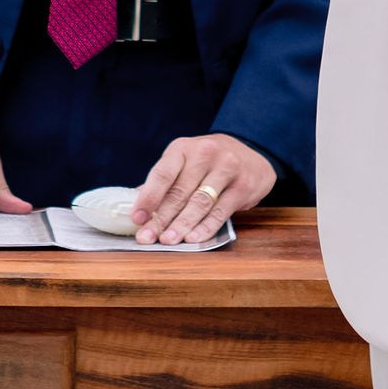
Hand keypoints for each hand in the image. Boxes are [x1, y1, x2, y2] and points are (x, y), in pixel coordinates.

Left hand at [132, 130, 276, 245]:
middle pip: (179, 191)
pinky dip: (205, 227)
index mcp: (183, 148)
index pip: (162, 173)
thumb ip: (164, 182)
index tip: (137, 218)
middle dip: (161, 218)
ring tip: (167, 241)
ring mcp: (226, 168)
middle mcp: (205, 154)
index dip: (148, 197)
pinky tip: (193, 238)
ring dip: (182, 225)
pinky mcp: (242, 186)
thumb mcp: (185, 162)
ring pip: (199, 202)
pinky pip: (220, 211)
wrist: (251, 154)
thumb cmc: (209, 162)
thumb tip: (136, 204)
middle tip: (147, 237)